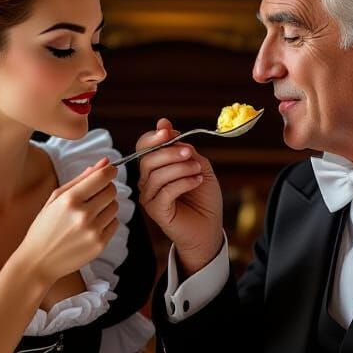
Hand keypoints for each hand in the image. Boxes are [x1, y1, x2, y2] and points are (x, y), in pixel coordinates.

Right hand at [16, 159, 118, 284]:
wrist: (39, 261)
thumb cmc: (44, 228)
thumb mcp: (55, 199)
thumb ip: (80, 179)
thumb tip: (104, 162)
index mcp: (70, 200)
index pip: (102, 177)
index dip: (110, 170)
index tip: (110, 169)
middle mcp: (83, 214)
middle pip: (112, 190)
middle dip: (106, 188)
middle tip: (94, 195)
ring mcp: (93, 231)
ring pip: (115, 207)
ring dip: (106, 206)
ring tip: (90, 213)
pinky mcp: (100, 245)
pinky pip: (115, 224)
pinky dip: (107, 222)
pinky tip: (91, 226)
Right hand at [136, 118, 223, 274]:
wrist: (209, 227)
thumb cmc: (203, 198)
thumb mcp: (198, 165)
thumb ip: (183, 148)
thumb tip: (166, 126)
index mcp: (155, 167)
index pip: (143, 147)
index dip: (154, 137)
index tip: (169, 131)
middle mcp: (147, 181)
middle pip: (148, 159)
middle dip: (170, 152)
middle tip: (190, 153)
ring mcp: (149, 196)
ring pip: (156, 174)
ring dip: (180, 168)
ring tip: (198, 171)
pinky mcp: (156, 210)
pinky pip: (165, 191)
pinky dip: (183, 182)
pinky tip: (197, 181)